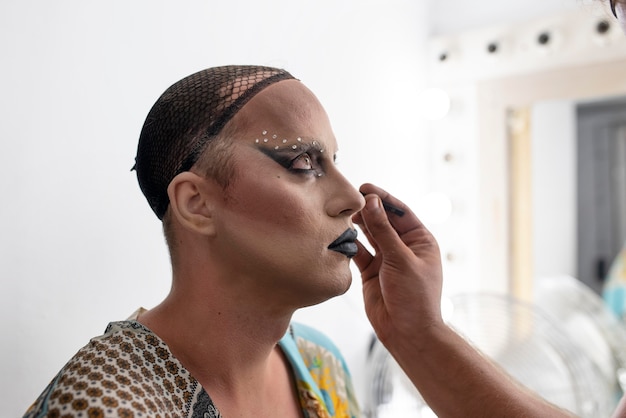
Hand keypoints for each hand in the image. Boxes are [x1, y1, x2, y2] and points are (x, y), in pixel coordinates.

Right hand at [352, 183, 443, 346]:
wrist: (408, 333)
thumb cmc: (415, 297)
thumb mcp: (400, 260)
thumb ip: (383, 231)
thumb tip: (372, 202)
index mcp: (420, 240)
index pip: (400, 212)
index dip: (383, 199)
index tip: (365, 188)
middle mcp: (403, 247)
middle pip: (383, 221)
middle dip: (367, 210)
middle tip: (347, 200)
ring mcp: (387, 259)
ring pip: (369, 235)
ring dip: (357, 226)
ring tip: (341, 215)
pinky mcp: (372, 272)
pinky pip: (358, 253)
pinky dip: (349, 245)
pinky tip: (338, 236)